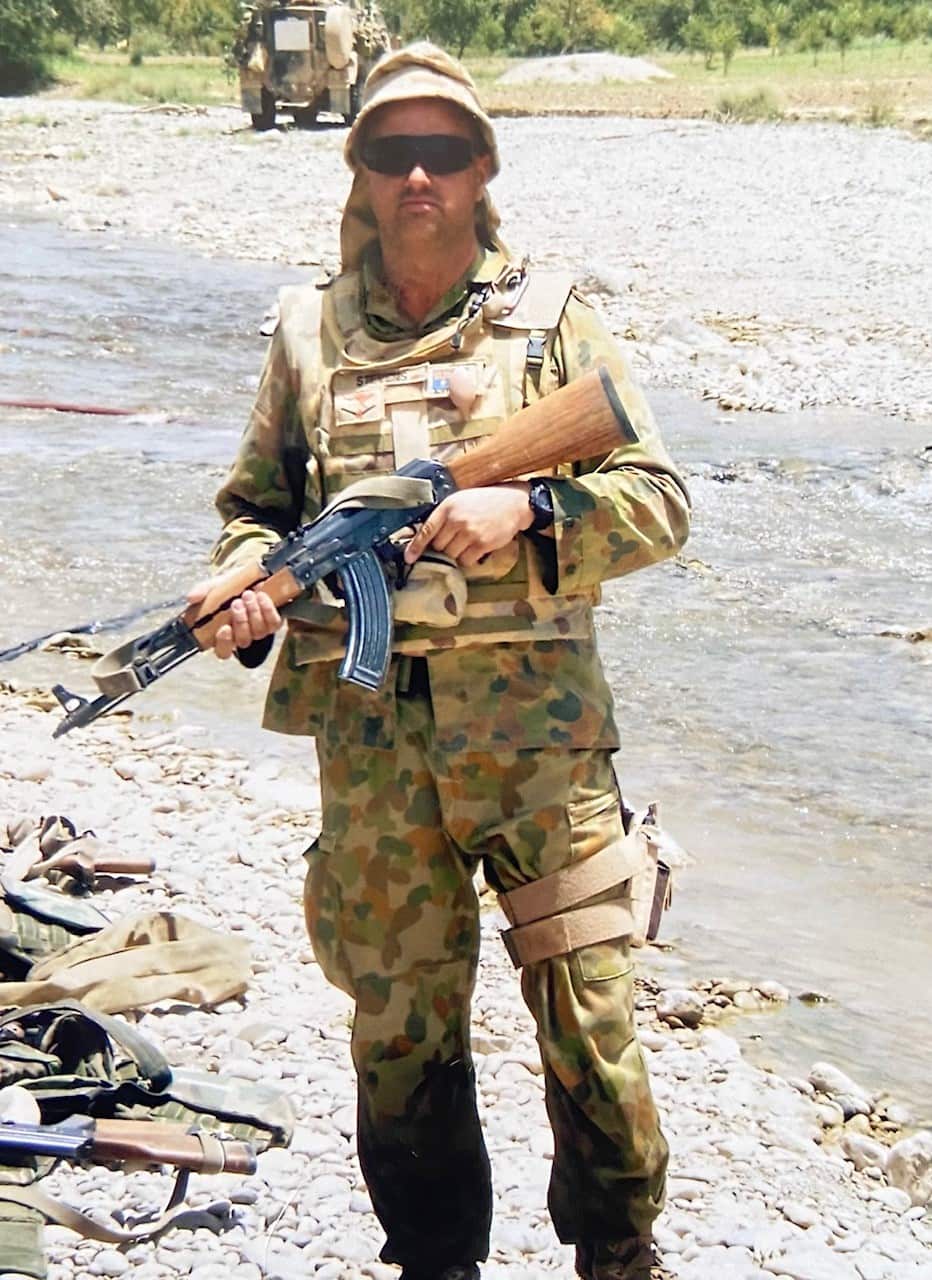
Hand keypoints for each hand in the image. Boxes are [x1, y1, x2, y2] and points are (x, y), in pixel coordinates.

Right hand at [187, 572, 281, 660]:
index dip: (224, 643)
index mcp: (224, 634)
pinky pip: (273, 623)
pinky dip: (268, 610)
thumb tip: (191, 597)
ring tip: (248, 595)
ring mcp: (259, 631)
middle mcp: (242, 636)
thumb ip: (202, 592)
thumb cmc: (229, 588)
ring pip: (258, 632)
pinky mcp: (273, 623)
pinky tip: (262, 596)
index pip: (223, 651)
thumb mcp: (214, 588)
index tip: (224, 628)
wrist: (252, 577)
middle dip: (240, 621)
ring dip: (253, 613)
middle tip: (236, 602)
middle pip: (243, 640)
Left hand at [403, 483, 531, 567]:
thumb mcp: (460, 500)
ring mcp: (470, 533)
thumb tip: (426, 536)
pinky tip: (475, 547)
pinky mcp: (482, 544)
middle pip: (438, 547)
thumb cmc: (485, 501)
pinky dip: (468, 558)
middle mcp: (456, 520)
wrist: (513, 503)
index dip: (415, 547)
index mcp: (448, 507)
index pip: (426, 530)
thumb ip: (443, 516)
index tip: (409, 558)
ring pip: (451, 556)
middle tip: (454, 540)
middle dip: (442, 547)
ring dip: (456, 553)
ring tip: (467, 542)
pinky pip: (466, 561)